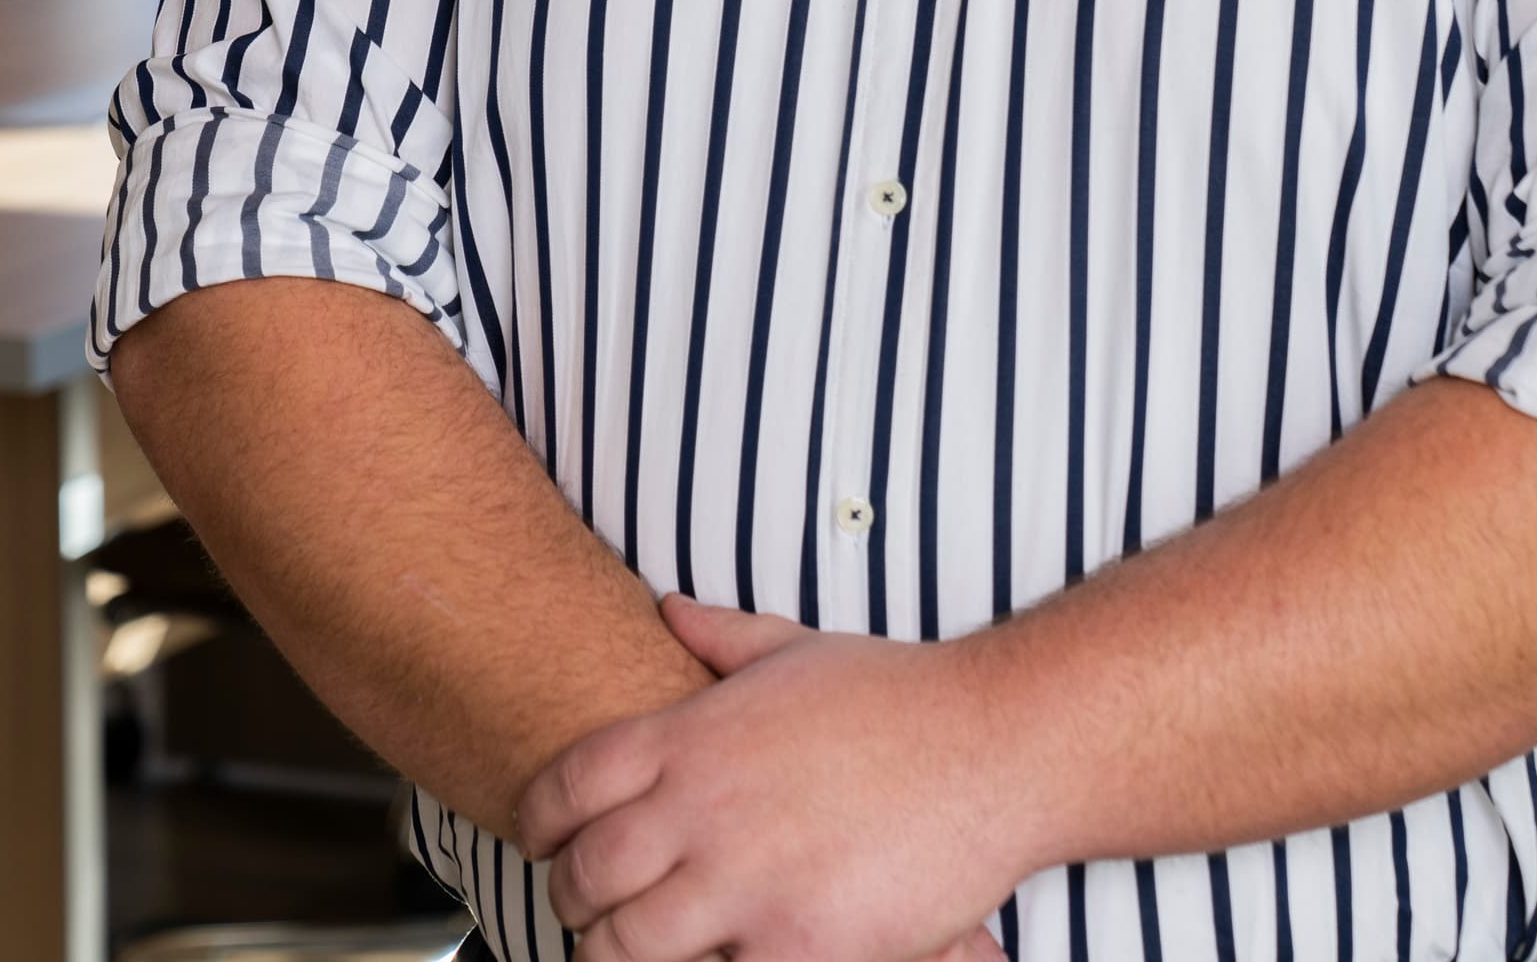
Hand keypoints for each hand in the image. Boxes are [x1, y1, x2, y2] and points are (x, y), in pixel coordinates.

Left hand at [512, 594, 1024, 961]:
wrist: (997, 747)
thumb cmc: (904, 698)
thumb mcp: (797, 651)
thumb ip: (722, 636)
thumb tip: (670, 609)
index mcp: (692, 738)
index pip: (568, 786)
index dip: (539, 821)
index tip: (542, 840)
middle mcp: (702, 810)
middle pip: (585, 875)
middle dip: (571, 900)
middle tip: (583, 911)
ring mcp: (744, 884)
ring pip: (626, 947)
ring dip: (618, 955)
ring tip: (633, 954)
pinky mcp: (796, 948)